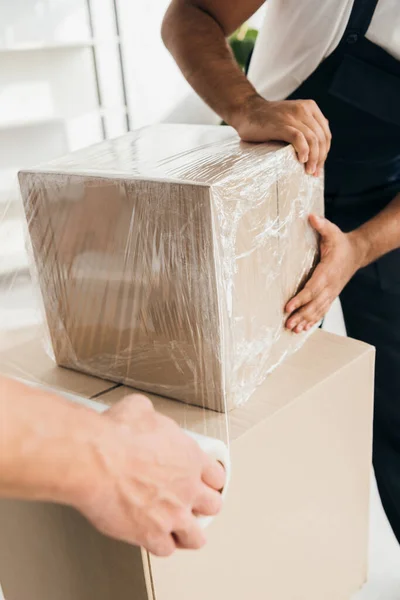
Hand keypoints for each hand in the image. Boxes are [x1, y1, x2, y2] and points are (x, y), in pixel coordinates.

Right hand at [74, 395, 225, 556]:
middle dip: (204, 506)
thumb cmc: (116, 434)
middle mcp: (187, 488)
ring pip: (196, 536)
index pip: (216, 475)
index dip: (210, 479)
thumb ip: (152, 418)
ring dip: (189, 533)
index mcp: (190, 457)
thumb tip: (145, 415)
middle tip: (193, 504)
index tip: (204, 482)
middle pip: (213, 505)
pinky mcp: (151, 535)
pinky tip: (153, 539)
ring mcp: (172, 514)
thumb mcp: (140, 409)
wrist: (94, 460)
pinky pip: (166, 549)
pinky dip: (160, 545)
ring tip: (181, 530)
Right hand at [232, 94, 330, 175]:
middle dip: (320, 158)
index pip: (325, 133)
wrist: (246, 111)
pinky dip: (303, 150)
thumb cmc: (268, 120)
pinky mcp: (281, 124)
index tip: (319, 166)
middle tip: (314, 173)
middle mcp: (304, 109)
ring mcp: (292, 116)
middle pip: (321, 138)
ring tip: (308, 171)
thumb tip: (320, 145)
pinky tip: (302, 160)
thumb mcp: (292, 117)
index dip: (325, 152)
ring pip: (313, 139)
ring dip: (313, 158)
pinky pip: (299, 138)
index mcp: (310, 107)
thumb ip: (306, 126)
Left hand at [285, 215, 365, 332]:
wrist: (356, 253)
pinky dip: (313, 320)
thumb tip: (311, 216)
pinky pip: (322, 311)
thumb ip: (321, 225)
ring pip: (318, 310)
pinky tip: (303, 329)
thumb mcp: (332, 231)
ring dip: (305, 320)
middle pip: (314, 303)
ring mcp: (332, 292)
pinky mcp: (331, 295)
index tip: (288, 306)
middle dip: (301, 314)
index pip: (313, 288)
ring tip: (293, 329)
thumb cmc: (340, 242)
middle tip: (287, 323)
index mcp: (328, 271)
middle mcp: (331, 285)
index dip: (300, 298)